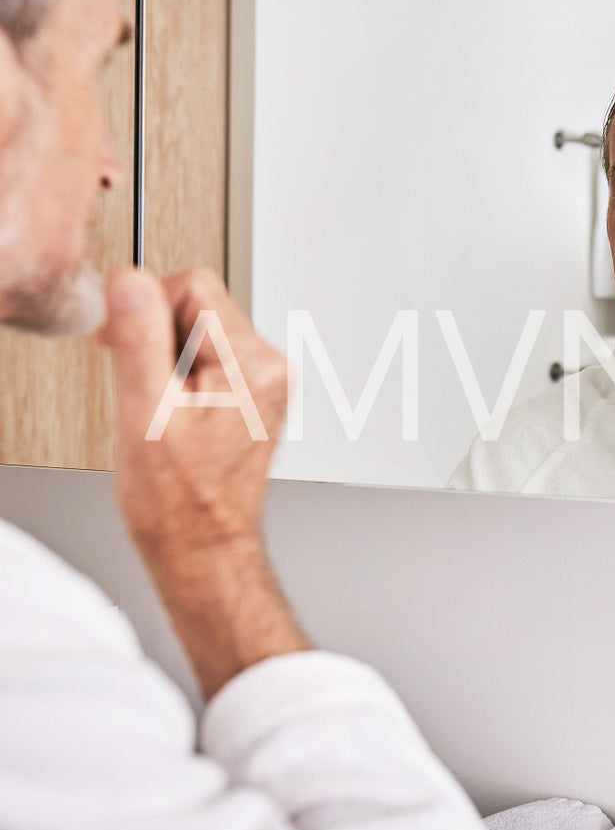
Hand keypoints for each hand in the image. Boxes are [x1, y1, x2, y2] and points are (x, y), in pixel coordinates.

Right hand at [102, 267, 286, 559]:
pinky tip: (174, 419)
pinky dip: (178, 379)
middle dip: (157, 338)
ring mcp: (265, 384)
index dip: (147, 309)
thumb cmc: (181, 502)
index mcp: (253, 365)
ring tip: (162, 413)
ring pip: (198, 332)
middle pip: (198, 305)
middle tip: (146, 392)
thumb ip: (139, 338)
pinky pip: (205, 360)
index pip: (194, 285)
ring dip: (166, 361)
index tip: (128, 349)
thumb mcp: (145, 412)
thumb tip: (132, 281)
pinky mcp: (252, 398)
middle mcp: (270, 369)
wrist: (204, 548)